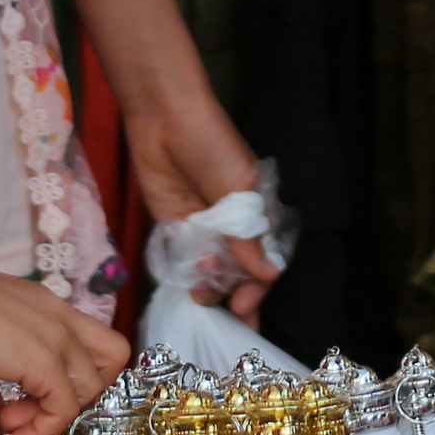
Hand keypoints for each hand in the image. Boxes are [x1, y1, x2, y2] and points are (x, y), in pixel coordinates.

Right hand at [0, 257, 132, 434]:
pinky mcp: (45, 360)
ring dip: (54, 418)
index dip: (76, 380)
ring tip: (11, 423)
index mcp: (50, 313)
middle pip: (110, 363)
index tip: (34, 402)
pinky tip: (9, 433)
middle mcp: (63, 321)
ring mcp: (58, 338)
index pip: (95, 346)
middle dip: (76, 397)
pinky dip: (41, 430)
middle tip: (33, 411)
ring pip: (91, 390)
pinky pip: (62, 409)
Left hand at [124, 90, 278, 324]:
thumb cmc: (213, 145)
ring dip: (209, 287)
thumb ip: (247, 236)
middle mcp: (232, 225)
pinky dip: (186, 275)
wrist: (165, 119)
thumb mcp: (237, 189)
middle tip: (228, 315)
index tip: (245, 305)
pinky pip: (183, 260)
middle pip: (239, 272)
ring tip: (200, 295)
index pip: (264, 260)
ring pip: (211, 271)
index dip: (258, 286)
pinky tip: (186, 286)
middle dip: (236, 296)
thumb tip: (268, 275)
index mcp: (257, 212)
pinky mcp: (174, 226)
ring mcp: (203, 227)